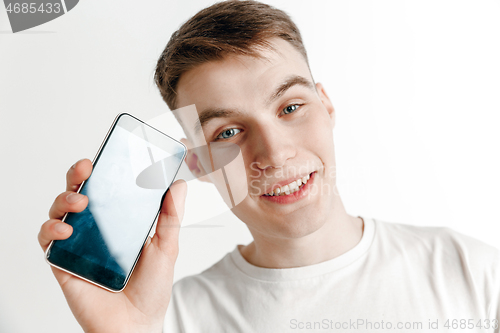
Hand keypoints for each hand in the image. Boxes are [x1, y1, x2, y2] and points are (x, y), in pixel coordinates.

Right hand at [38, 159, 186, 332]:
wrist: (136, 325)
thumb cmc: (151, 289)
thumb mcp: (166, 248)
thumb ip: (171, 217)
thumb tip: (179, 184)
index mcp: (121, 221)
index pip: (109, 188)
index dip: (104, 169)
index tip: (108, 154)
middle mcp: (97, 229)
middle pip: (80, 192)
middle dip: (78, 175)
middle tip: (86, 168)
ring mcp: (79, 244)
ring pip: (60, 210)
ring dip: (65, 198)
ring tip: (81, 201)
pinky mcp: (64, 262)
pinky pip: (48, 239)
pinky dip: (51, 229)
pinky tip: (65, 229)